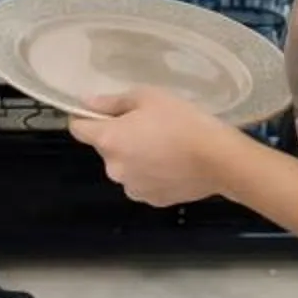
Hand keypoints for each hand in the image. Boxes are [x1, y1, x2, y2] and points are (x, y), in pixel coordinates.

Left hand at [69, 90, 234, 206]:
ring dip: (135, 158)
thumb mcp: (148, 97)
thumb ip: (113, 102)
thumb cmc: (182, 121)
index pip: (78, 129)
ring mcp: (132, 188)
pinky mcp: (152, 200)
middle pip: (106, 148)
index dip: (87, 118)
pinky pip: (143, 182)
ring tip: (164, 146)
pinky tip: (172, 164)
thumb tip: (88, 104)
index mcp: (108, 141)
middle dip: (119, 138)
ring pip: (125, 167)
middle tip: (148, 126)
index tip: (104, 113)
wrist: (219, 158)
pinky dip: (151, 174)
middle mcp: (113, 169)